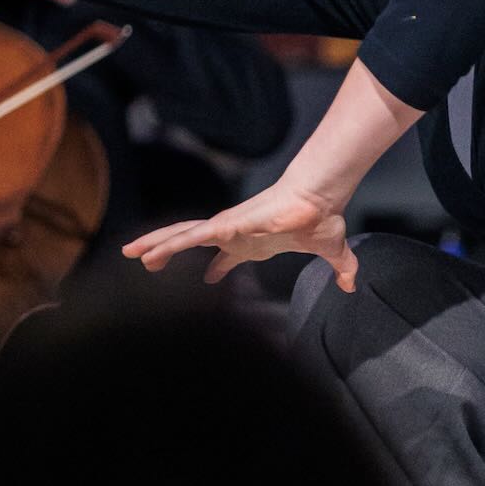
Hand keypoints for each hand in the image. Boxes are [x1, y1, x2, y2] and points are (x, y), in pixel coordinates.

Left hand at [122, 175, 358, 288]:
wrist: (318, 201)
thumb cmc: (320, 218)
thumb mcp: (332, 252)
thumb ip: (341, 269)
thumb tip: (353, 284)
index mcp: (254, 241)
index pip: (229, 256)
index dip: (218, 267)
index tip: (210, 278)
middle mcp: (234, 231)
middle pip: (194, 243)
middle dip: (169, 252)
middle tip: (144, 263)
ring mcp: (226, 226)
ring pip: (183, 236)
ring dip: (157, 245)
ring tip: (130, 253)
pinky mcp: (225, 225)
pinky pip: (190, 236)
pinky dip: (168, 244)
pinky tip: (149, 253)